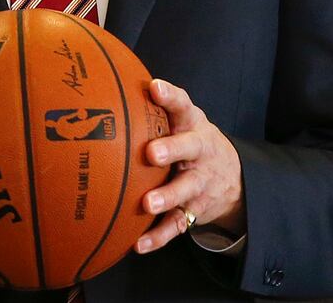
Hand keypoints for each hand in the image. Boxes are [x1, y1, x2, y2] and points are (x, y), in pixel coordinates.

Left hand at [136, 78, 245, 253]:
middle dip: (172, 149)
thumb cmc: (189, 140)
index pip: (183, 105)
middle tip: (152, 152)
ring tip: (146, 204)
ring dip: (166, 197)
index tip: (155, 87)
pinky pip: (176, 225)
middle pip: (190, 148)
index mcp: (192, 125)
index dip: (171, 96)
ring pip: (185, 189)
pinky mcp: (195, 210)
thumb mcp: (180, 120)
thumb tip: (99, 89)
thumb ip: (151, 107)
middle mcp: (199, 152)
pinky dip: (159, 236)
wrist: (233, 178)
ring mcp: (199, 182)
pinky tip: (138, 244)